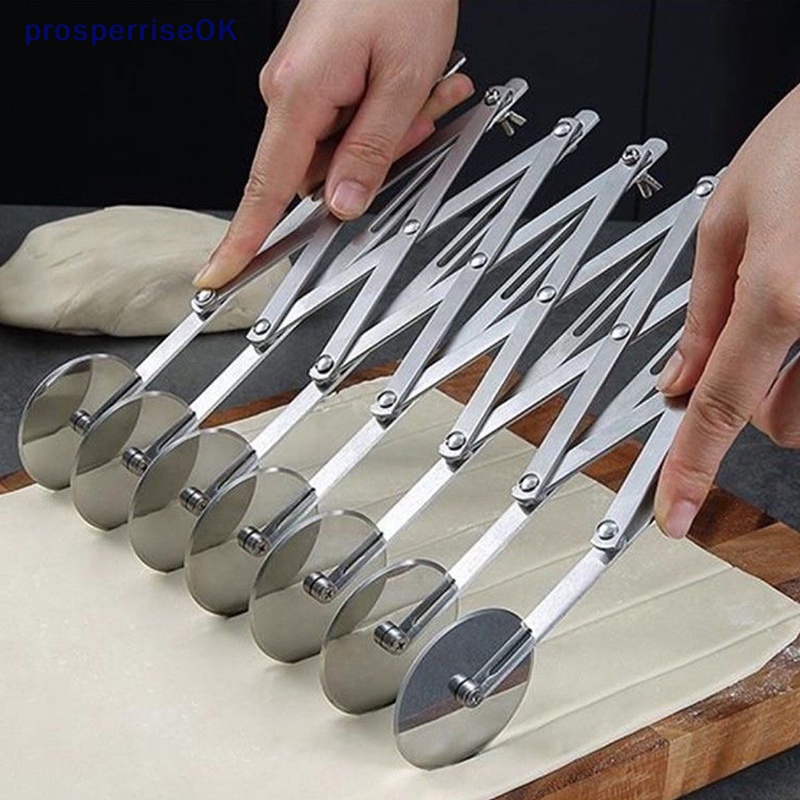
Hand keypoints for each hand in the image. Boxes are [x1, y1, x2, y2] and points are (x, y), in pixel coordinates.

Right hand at [194, 0, 470, 288]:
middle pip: (321, 172)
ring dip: (389, 134)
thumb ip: (371, 152)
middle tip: (420, 121)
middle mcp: (288, 91)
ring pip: (342, 148)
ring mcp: (301, 85)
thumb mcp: (402, 81)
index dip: (244, 239)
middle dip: (375, 162)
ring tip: (426, 91)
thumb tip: (342, 206)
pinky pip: (347, 120)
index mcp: (298, 94)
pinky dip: (384, 114)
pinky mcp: (317, 78)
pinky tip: (416, 85)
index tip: (218, 274)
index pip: (264, 188)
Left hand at [655, 83, 799, 537]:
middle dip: (759, 408)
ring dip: (797, 389)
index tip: (674, 514)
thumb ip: (702, 313)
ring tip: (793, 318)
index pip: (719, 407)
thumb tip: (676, 382)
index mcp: (781, 291)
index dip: (690, 468)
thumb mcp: (729, 217)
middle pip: (786, 423)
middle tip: (753, 357)